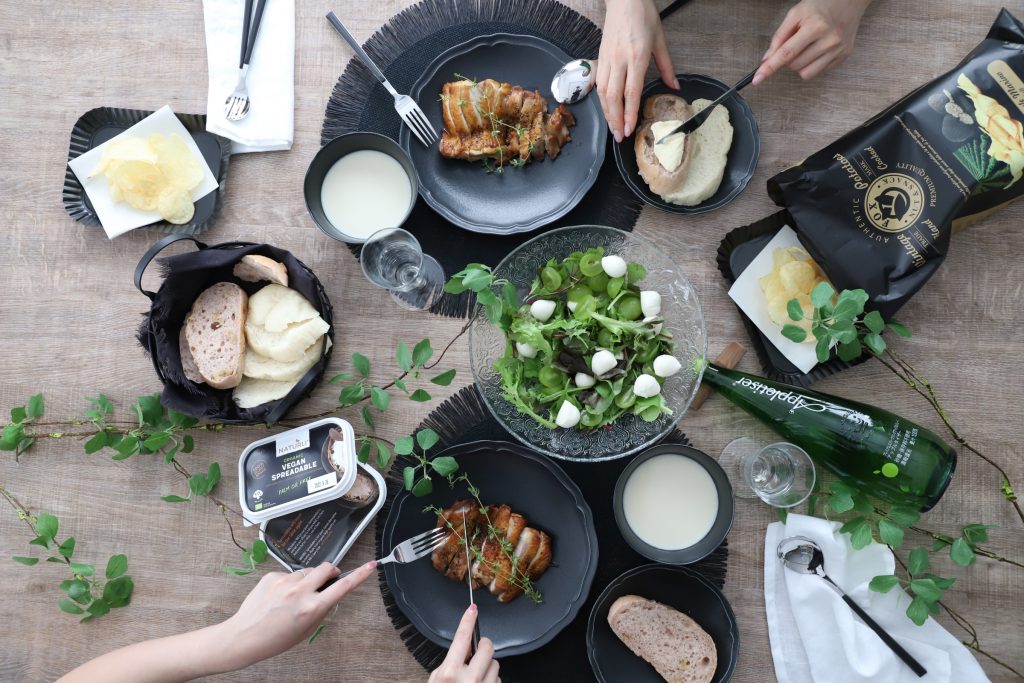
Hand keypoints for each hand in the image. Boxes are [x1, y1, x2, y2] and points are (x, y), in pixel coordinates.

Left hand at [217, 560, 375, 670]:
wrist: (244, 636)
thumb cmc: (275, 639)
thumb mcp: (306, 630)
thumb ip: (321, 610)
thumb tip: (330, 594)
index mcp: (312, 608)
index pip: (342, 587)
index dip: (360, 575)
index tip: (371, 565)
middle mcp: (300, 591)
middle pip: (326, 568)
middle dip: (331, 571)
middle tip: (328, 579)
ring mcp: (285, 582)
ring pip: (306, 571)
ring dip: (307, 579)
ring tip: (292, 597)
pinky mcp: (271, 576)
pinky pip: (288, 574)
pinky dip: (288, 582)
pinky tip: (278, 597)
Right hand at [428, 606, 499, 682]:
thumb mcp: (436, 678)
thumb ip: (449, 661)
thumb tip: (464, 647)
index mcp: (450, 673)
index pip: (462, 638)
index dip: (468, 621)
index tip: (472, 610)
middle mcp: (469, 680)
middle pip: (487, 648)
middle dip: (482, 646)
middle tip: (477, 650)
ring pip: (495, 664)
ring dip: (487, 666)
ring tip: (476, 675)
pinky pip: (498, 679)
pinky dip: (490, 679)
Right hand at [597, 0, 677, 141]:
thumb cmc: (643, 16)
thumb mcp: (660, 40)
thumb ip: (667, 67)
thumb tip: (674, 87)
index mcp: (637, 56)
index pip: (631, 92)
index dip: (629, 113)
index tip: (629, 129)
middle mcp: (619, 60)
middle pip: (613, 97)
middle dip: (615, 120)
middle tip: (619, 137)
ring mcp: (607, 59)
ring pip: (603, 92)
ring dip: (607, 113)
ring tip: (613, 128)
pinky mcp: (600, 57)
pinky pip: (599, 83)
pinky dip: (601, 100)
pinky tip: (606, 110)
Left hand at [754, 0, 870, 83]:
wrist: (849, 0)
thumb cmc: (819, 6)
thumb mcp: (795, 14)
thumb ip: (779, 36)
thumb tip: (767, 58)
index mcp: (815, 26)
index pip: (787, 53)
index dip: (770, 67)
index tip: (758, 79)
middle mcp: (829, 40)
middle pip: (794, 65)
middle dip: (789, 58)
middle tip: (796, 42)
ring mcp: (838, 49)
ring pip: (805, 73)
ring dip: (800, 64)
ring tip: (807, 47)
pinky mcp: (844, 56)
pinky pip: (819, 72)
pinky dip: (812, 64)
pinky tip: (818, 49)